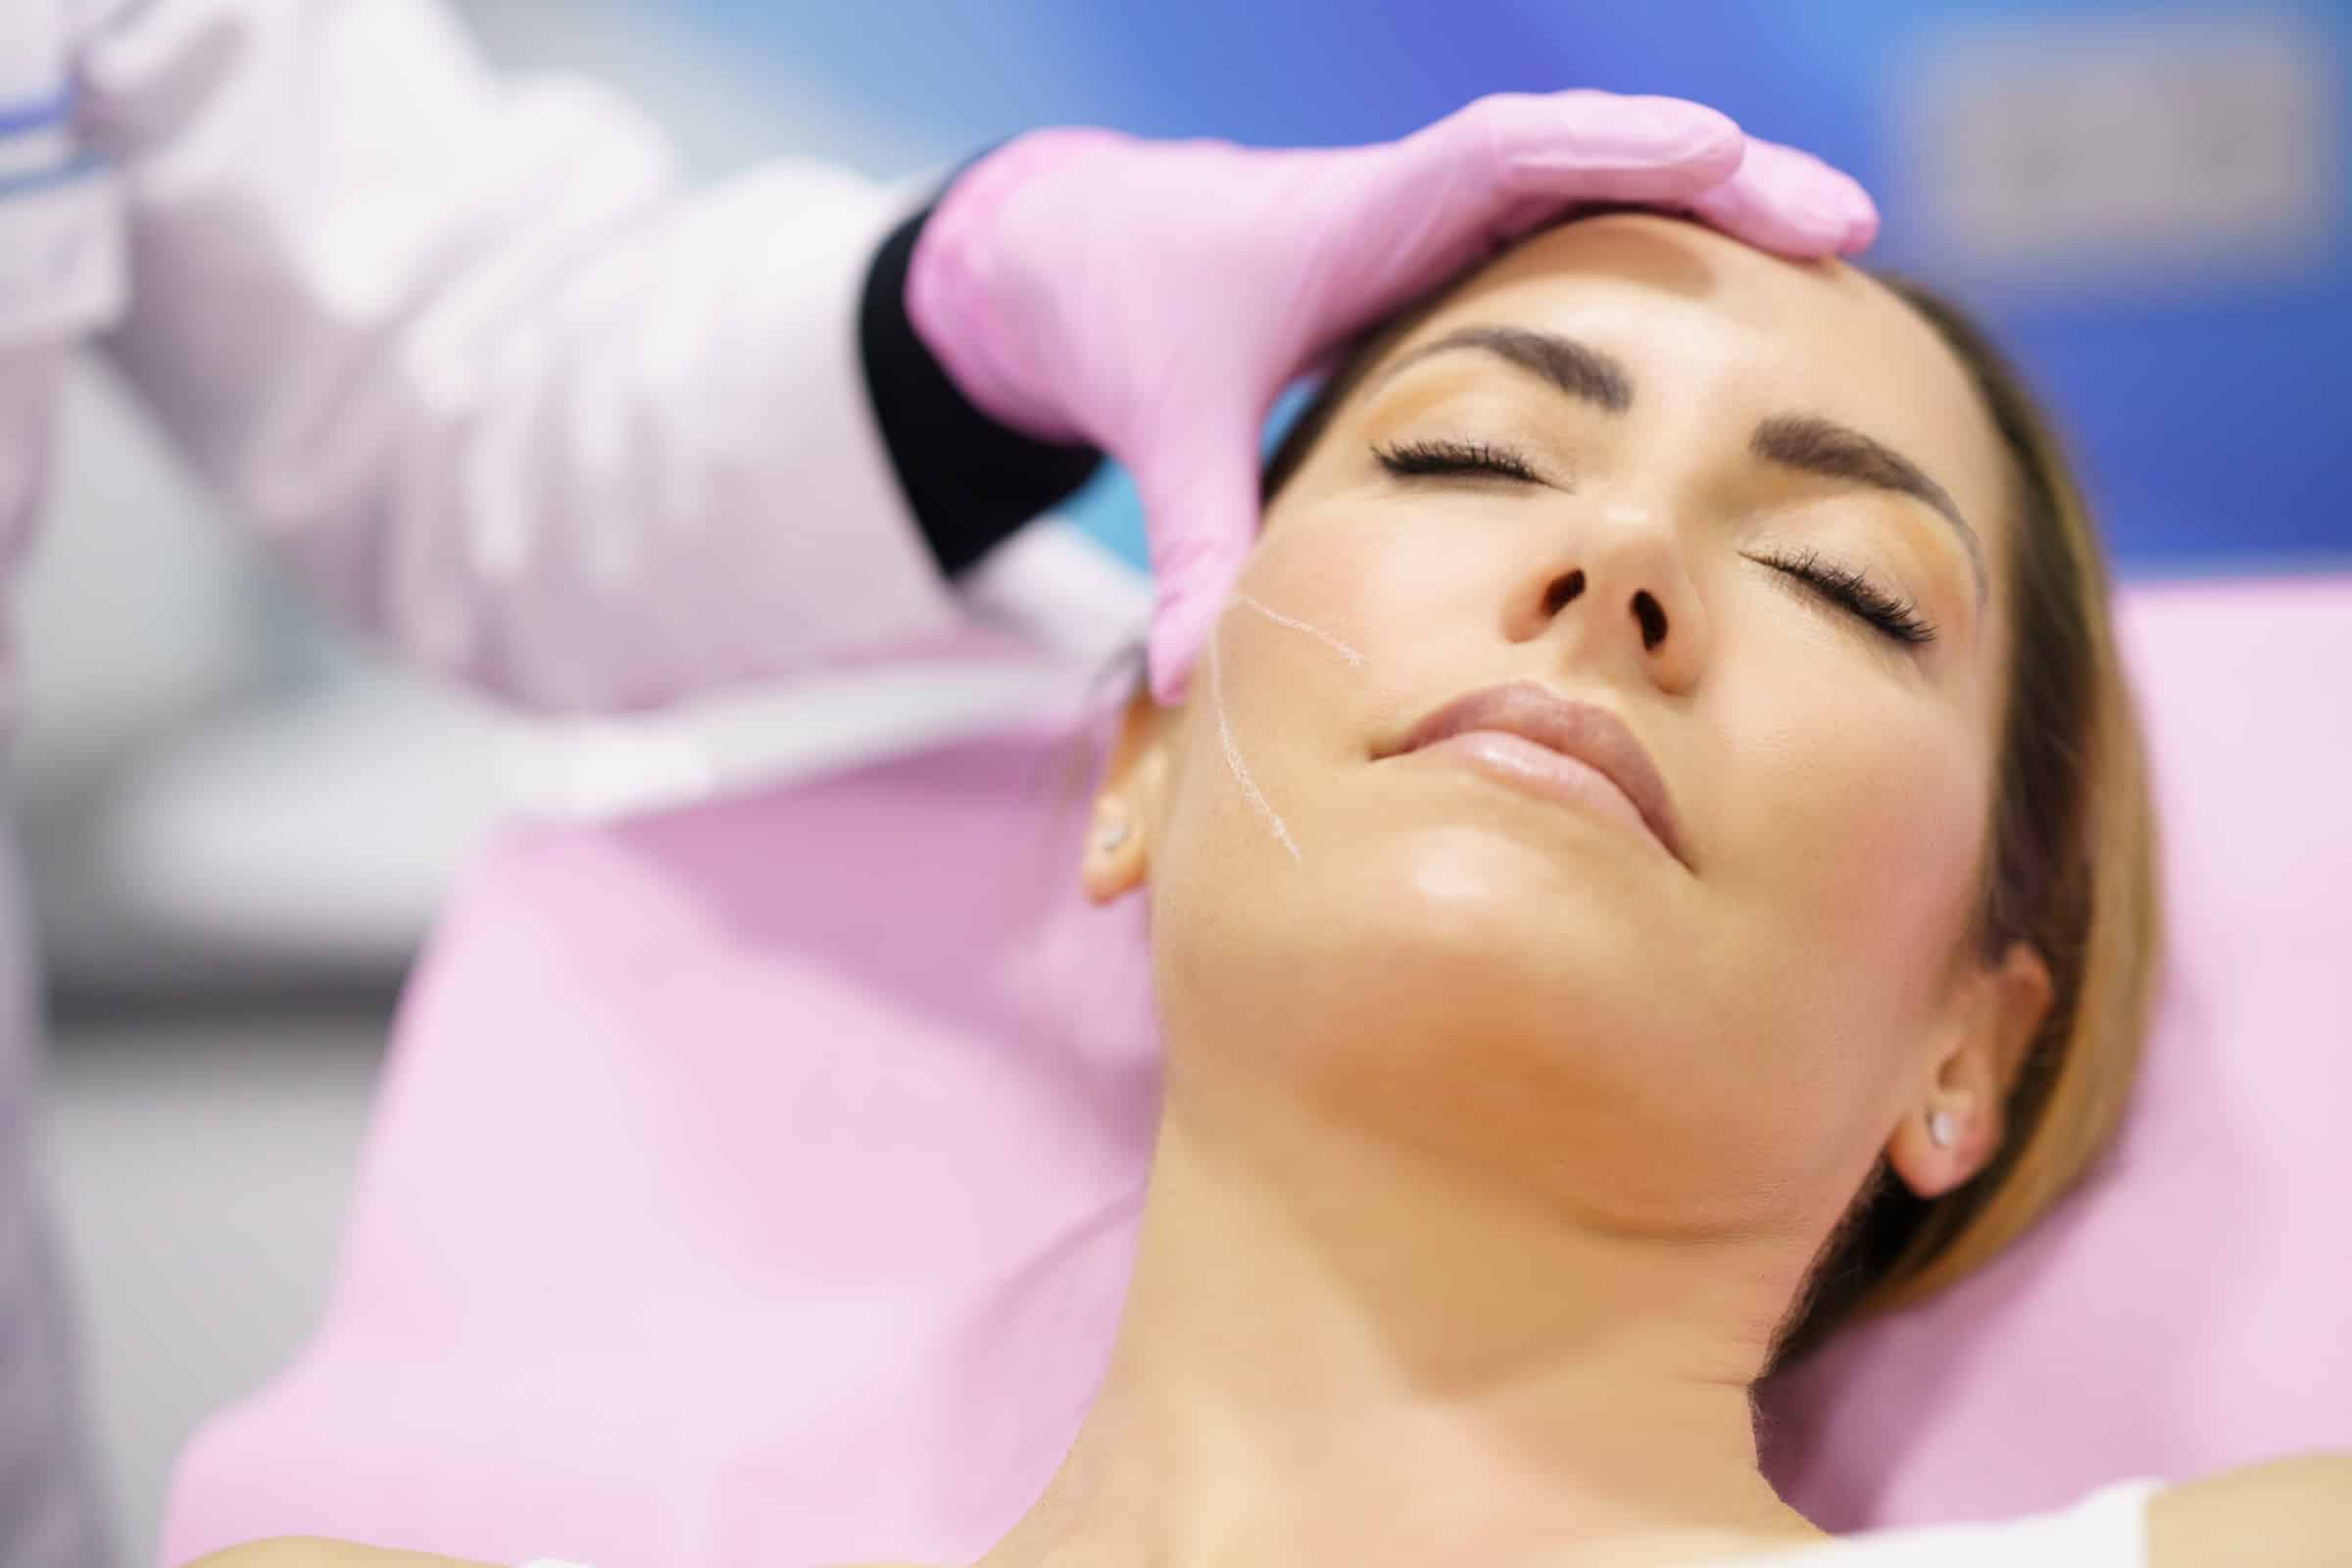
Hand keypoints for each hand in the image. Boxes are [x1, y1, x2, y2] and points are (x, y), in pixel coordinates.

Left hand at [907, 92, 1876, 700]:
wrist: (1083, 259)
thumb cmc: (1131, 317)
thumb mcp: (1163, 430)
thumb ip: (1193, 547)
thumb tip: (1195, 681)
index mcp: (1357, 217)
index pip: (1493, 157)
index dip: (1604, 150)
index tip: (1708, 155)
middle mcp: (1417, 201)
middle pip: (1587, 156)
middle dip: (1715, 175)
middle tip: (1842, 216)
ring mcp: (1445, 223)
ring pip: (1600, 189)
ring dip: (1715, 207)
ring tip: (1840, 241)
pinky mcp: (1454, 260)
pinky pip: (1578, 232)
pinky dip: (1664, 247)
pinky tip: (1750, 295)